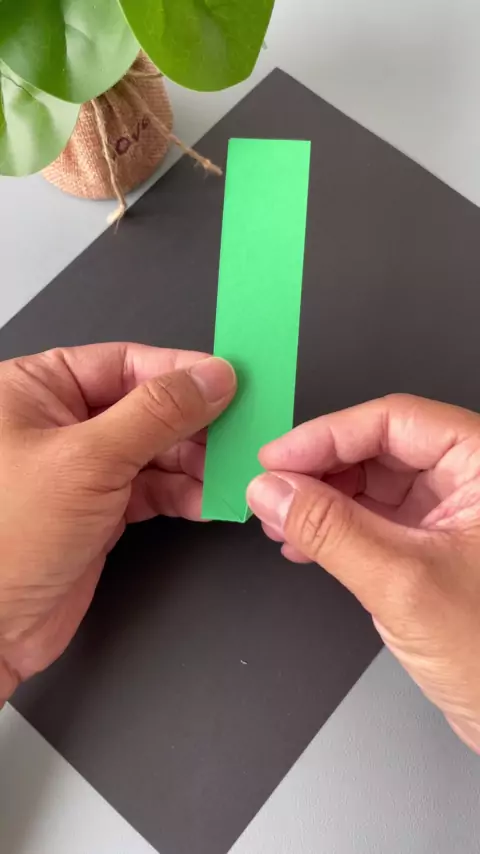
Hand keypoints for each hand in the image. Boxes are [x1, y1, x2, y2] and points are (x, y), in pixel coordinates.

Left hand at [0, 344, 235, 702]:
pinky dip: (185, 494)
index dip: (181, 371)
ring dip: (198, 462)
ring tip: (235, 470)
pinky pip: (155, 489)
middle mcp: (60, 424)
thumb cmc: (7, 538)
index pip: (124, 363)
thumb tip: (211, 378)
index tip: (229, 379)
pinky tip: (212, 498)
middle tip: (242, 430)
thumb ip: (157, 414)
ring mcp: (83, 469)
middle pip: (147, 407)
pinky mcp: (101, 510)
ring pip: (157, 450)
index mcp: (37, 390)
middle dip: (196, 423)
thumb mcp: (89, 460)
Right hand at [248, 394, 479, 752]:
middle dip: (319, 469)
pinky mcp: (432, 548)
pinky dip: (334, 529)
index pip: (395, 421)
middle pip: (379, 448)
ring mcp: (450, 516)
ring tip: (280, 520)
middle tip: (271, 489)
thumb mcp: (404, 583)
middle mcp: (471, 483)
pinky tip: (302, 544)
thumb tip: (274, 490)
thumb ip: (331, 529)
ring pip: (371, 484)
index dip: (328, 434)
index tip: (278, 458)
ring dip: (320, 500)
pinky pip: (373, 520)